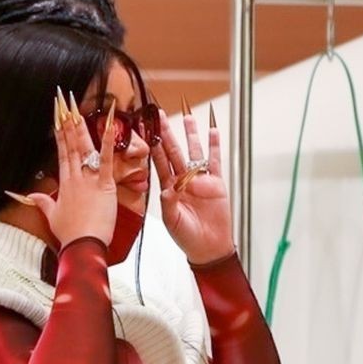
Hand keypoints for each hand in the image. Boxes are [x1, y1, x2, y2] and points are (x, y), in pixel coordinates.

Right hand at [9, 90, 116, 250]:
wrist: (82, 245)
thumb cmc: (70, 234)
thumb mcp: (53, 217)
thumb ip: (43, 203)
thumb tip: (30, 196)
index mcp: (65, 184)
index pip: (62, 154)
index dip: (60, 135)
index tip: (58, 118)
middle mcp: (75, 178)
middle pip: (71, 146)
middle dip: (67, 124)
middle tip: (65, 104)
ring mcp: (89, 180)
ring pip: (84, 149)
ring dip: (80, 128)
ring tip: (77, 109)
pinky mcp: (104, 185)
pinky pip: (106, 160)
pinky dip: (108, 142)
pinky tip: (110, 125)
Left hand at [152, 102, 233, 264]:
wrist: (209, 248)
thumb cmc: (188, 238)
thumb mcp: (172, 222)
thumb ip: (169, 205)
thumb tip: (167, 190)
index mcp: (169, 188)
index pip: (159, 162)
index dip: (154, 146)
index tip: (147, 131)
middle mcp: (183, 181)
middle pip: (174, 152)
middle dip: (168, 133)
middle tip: (161, 116)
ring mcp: (199, 180)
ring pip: (194, 152)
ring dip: (191, 135)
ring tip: (188, 117)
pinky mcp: (216, 183)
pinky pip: (214, 161)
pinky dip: (214, 146)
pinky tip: (212, 132)